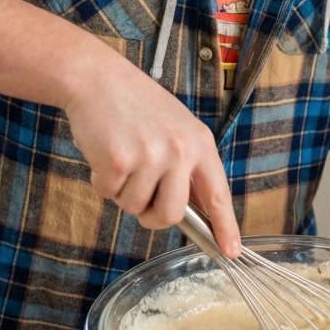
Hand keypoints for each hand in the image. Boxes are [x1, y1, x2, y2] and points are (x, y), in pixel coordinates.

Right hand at [64, 46, 240, 257]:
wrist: (98, 77)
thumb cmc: (135, 105)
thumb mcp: (176, 128)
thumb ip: (187, 165)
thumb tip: (195, 210)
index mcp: (200, 143)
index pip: (218, 194)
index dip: (225, 226)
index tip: (231, 251)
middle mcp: (180, 151)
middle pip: (171, 215)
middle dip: (151, 214)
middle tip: (139, 192)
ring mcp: (150, 156)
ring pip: (135, 207)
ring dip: (123, 191)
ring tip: (121, 155)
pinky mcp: (119, 160)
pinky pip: (108, 194)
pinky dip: (101, 180)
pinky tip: (104, 152)